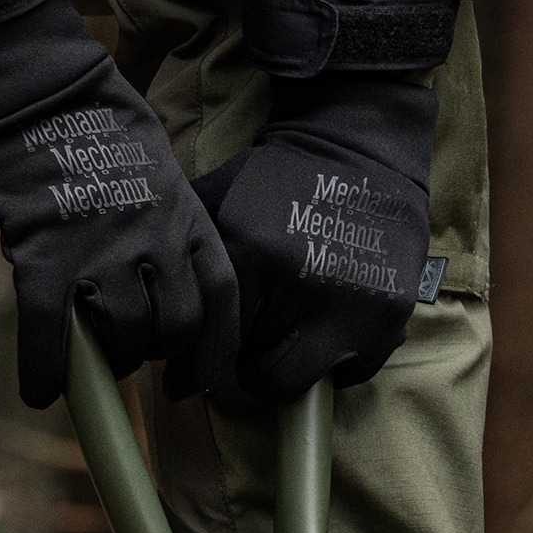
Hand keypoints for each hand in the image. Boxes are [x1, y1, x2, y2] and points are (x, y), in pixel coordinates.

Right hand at [0, 0, 237, 407]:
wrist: (39, 89)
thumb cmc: (97, 126)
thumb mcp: (160, 172)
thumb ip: (168, 227)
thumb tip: (160, 280)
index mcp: (186, 219)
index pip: (220, 300)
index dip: (215, 350)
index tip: (202, 380)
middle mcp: (153, 242)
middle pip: (172, 329)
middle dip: (154, 352)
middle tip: (131, 350)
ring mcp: (100, 253)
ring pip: (118, 337)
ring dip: (105, 357)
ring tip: (90, 352)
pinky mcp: (45, 257)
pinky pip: (49, 331)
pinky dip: (43, 369)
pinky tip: (39, 392)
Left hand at [193, 72, 437, 402]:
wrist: (361, 150)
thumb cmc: (277, 178)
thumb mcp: (220, 198)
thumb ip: (183, 253)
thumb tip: (144, 319)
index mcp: (254, 253)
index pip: (212, 341)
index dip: (193, 364)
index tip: (180, 380)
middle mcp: (303, 286)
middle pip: (251, 370)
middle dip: (239, 363)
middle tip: (241, 344)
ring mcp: (352, 309)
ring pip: (294, 383)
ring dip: (280, 370)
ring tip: (278, 342)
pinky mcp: (389, 322)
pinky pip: (346, 378)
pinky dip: (330, 367)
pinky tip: (321, 334)